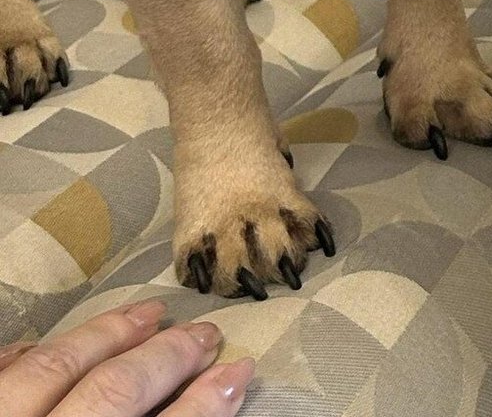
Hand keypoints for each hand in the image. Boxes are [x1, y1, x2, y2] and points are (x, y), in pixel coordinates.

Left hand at [0, 300, 252, 413]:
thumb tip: (209, 394)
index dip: (205, 405)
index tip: (241, 370)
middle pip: (111, 391)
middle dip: (165, 358)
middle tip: (205, 335)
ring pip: (51, 367)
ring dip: (104, 336)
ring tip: (147, 314)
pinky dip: (19, 355)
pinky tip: (42, 344)